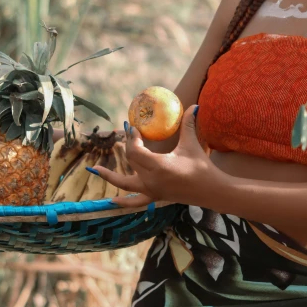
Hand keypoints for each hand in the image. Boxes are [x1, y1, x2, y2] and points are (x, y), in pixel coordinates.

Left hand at [89, 105, 217, 208]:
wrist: (211, 190)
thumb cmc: (202, 167)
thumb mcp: (192, 144)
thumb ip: (189, 124)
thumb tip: (194, 105)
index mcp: (158, 165)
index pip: (135, 150)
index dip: (132, 138)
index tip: (134, 128)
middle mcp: (151, 179)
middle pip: (130, 160)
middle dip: (128, 146)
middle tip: (130, 134)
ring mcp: (152, 190)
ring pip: (125, 183)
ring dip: (110, 176)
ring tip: (95, 170)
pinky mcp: (155, 196)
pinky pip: (135, 201)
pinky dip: (123, 202)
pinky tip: (112, 201)